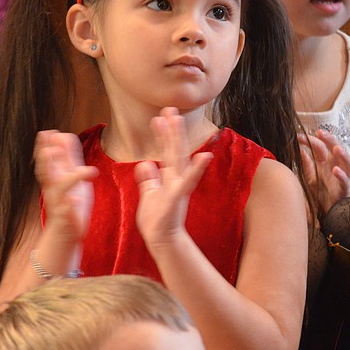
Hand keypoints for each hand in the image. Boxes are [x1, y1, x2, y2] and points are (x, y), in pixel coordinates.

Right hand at [34, 130, 97, 244]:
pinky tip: (73, 200)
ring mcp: (59, 203)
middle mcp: (53, 189)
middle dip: (46, 158)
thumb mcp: (69, 175)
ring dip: (61, 179)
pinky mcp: (66, 218)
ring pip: (56, 190)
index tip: (49, 132)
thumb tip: (61, 134)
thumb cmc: (70, 202)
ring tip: (72, 171)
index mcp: (55, 177)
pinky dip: (68, 205)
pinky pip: (65, 213)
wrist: (65, 232)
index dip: (46, 147)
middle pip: (46, 172)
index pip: (47, 159)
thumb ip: (67, 157)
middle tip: (47, 144)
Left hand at [135, 108, 211, 249]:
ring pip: (178, 159)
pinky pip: (187, 182)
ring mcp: (178, 188)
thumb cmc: (157, 220)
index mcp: (168, 178)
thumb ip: (149, 179)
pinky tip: (203, 157)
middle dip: (172, 129)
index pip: (165, 151)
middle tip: (170, 108)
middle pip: (173, 149)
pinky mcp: (176, 199)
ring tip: (177, 121)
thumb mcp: (149, 195)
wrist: (162, 241)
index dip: (162, 134)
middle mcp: (175, 179)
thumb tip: (145, 163)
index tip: (158, 117)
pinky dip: (195, 169)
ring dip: (178, 139)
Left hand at [299, 128, 349, 214]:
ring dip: (343, 156)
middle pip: (336, 151)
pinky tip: (335, 170)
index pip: (321, 148)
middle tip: (321, 133)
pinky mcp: (343, 192)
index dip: (312, 140)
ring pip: (348, 165)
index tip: (299, 136)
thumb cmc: (318, 194)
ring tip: (336, 148)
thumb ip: (306, 164)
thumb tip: (299, 149)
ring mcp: (341, 180)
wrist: (323, 214)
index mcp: (325, 164)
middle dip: (330, 140)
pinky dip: (342, 176)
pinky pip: (345, 183)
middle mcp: (334, 169)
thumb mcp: (309, 177)